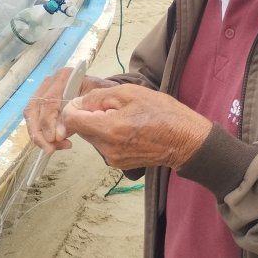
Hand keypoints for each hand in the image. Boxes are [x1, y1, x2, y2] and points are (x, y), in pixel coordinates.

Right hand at [23, 69, 115, 153]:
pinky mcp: (42, 102)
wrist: (105, 95)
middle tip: (50, 148)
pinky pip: (34, 118)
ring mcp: (44, 91)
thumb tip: (59, 134)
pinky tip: (55, 142)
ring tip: (51, 148)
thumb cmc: (102, 98)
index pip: (49, 101)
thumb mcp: (94, 105)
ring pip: (30, 114)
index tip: (53, 139)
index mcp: (64, 77)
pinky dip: (41, 133)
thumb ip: (77, 117)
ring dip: (38, 134)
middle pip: (34, 107)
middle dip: (39, 131)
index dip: (48, 122)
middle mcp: (50, 82)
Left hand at [61, 84, 210, 170]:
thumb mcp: (130, 93)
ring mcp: (113, 159)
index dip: (74, 107)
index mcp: (109, 129)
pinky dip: (108, 135)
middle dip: (89, 115)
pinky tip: (126, 129)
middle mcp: (107, 148)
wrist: (185, 140)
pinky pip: (102, 145)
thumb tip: (78, 102)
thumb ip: (99, 97)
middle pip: (81, 129)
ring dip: (99, 125)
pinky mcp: (118, 164)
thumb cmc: (162, 113)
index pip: (71, 120)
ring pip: (91, 137)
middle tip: (112, 107)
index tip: (86, 101)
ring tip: (123, 118)